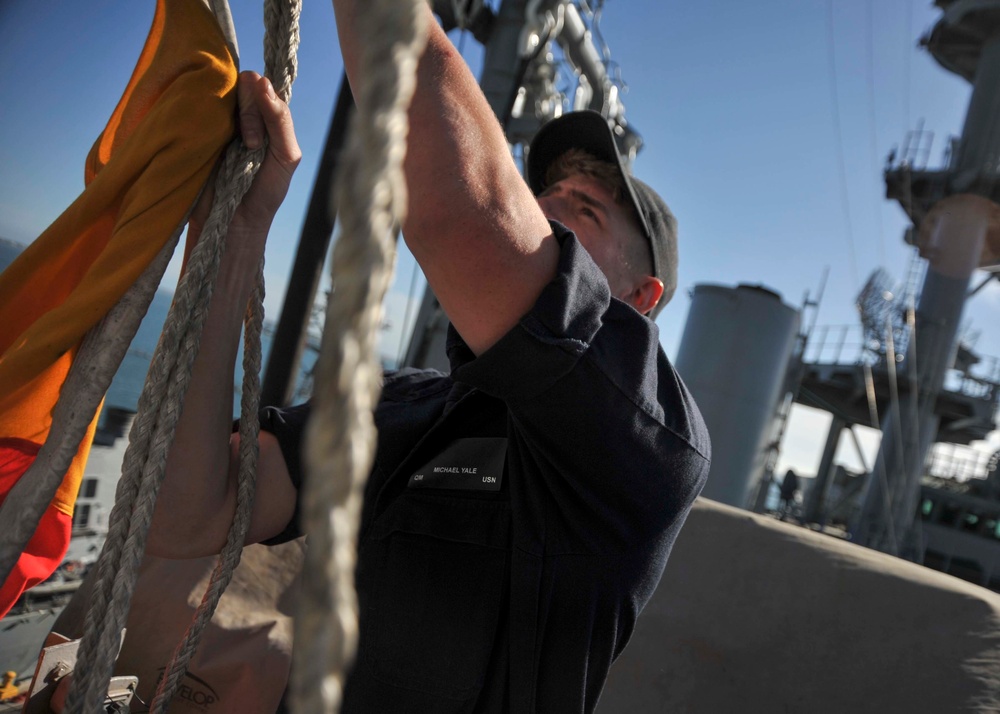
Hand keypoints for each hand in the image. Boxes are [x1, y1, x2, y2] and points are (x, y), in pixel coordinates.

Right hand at [189, 71, 301, 239]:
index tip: (262, 137)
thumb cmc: (264, 192)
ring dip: (231, 119)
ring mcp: (216, 121)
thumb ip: (281, 120)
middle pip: (242, 84)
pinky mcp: (192, 130)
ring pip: (218, 92)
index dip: (263, 101)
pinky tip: (212, 144)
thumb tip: (262, 81)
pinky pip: (194, 107)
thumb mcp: (286, 157)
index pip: (262, 86)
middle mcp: (240, 114)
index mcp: (265, 117)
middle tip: (251, 145)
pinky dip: (204, 119)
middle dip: (249, 112)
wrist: (234, 223)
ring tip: (236, 151)